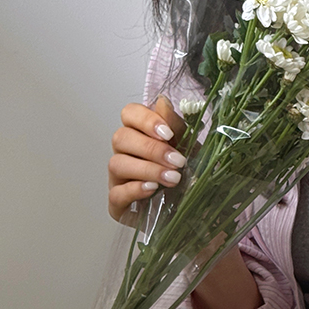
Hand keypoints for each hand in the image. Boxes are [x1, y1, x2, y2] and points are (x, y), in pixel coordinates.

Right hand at [107, 96, 186, 221]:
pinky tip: (152, 190)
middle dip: (151, 149)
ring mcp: (118, 177)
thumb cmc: (186, 172)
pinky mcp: (118, 203)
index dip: (146, 120)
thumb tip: (162, 102)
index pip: (129, 113)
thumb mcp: (189, 146)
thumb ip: (176, 125)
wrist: (192, 206)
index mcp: (140, 132)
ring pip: (117, 164)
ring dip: (147, 170)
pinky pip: (116, 194)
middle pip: (121, 137)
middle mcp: (124, 152)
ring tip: (172, 179)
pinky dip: (134, 190)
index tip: (168, 134)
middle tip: (178, 161)